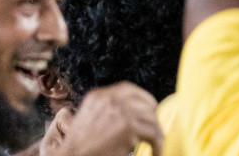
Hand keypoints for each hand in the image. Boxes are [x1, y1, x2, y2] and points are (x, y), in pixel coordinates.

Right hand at [42, 83, 162, 155]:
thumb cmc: (80, 147)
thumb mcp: (88, 118)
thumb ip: (106, 110)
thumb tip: (130, 112)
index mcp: (98, 96)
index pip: (128, 89)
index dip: (142, 98)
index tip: (149, 109)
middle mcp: (110, 99)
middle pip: (144, 101)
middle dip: (152, 116)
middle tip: (154, 130)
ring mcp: (120, 111)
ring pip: (152, 118)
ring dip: (156, 133)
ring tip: (156, 145)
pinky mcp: (129, 127)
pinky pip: (154, 133)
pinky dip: (158, 144)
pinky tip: (156, 152)